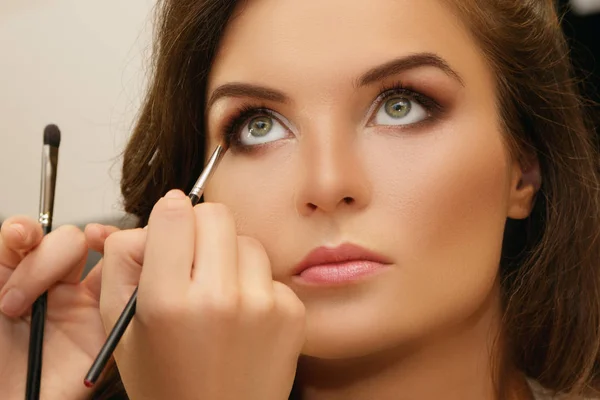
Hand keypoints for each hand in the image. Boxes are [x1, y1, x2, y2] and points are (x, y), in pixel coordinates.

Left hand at [0, 216, 117, 399]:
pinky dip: (126, 280)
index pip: (39, 234)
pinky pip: (127, 292)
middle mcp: (56, 284)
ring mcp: (84, 302)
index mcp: (23, 273)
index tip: (21, 240)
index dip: (33, 231)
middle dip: (48, 259)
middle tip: (16, 303)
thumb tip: (24, 225)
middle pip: (73, 241)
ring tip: (58, 290)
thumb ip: (3, 256)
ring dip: (98, 256)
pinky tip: (103, 290)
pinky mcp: (107, 323)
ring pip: (106, 257)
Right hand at [100, 190, 306, 399]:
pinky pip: (270, 272)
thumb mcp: (123, 328)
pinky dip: (254, 285)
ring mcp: (262, 305)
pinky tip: (242, 318)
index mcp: (168, 302)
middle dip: (201, 228)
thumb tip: (151, 219)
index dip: (169, 214)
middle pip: (216, 214)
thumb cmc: (168, 383)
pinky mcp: (291, 312)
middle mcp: (219, 300)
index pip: (174, 214)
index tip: (171, 224)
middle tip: (193, 258)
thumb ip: (123, 264)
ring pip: (246, 240)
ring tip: (218, 296)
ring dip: (230, 258)